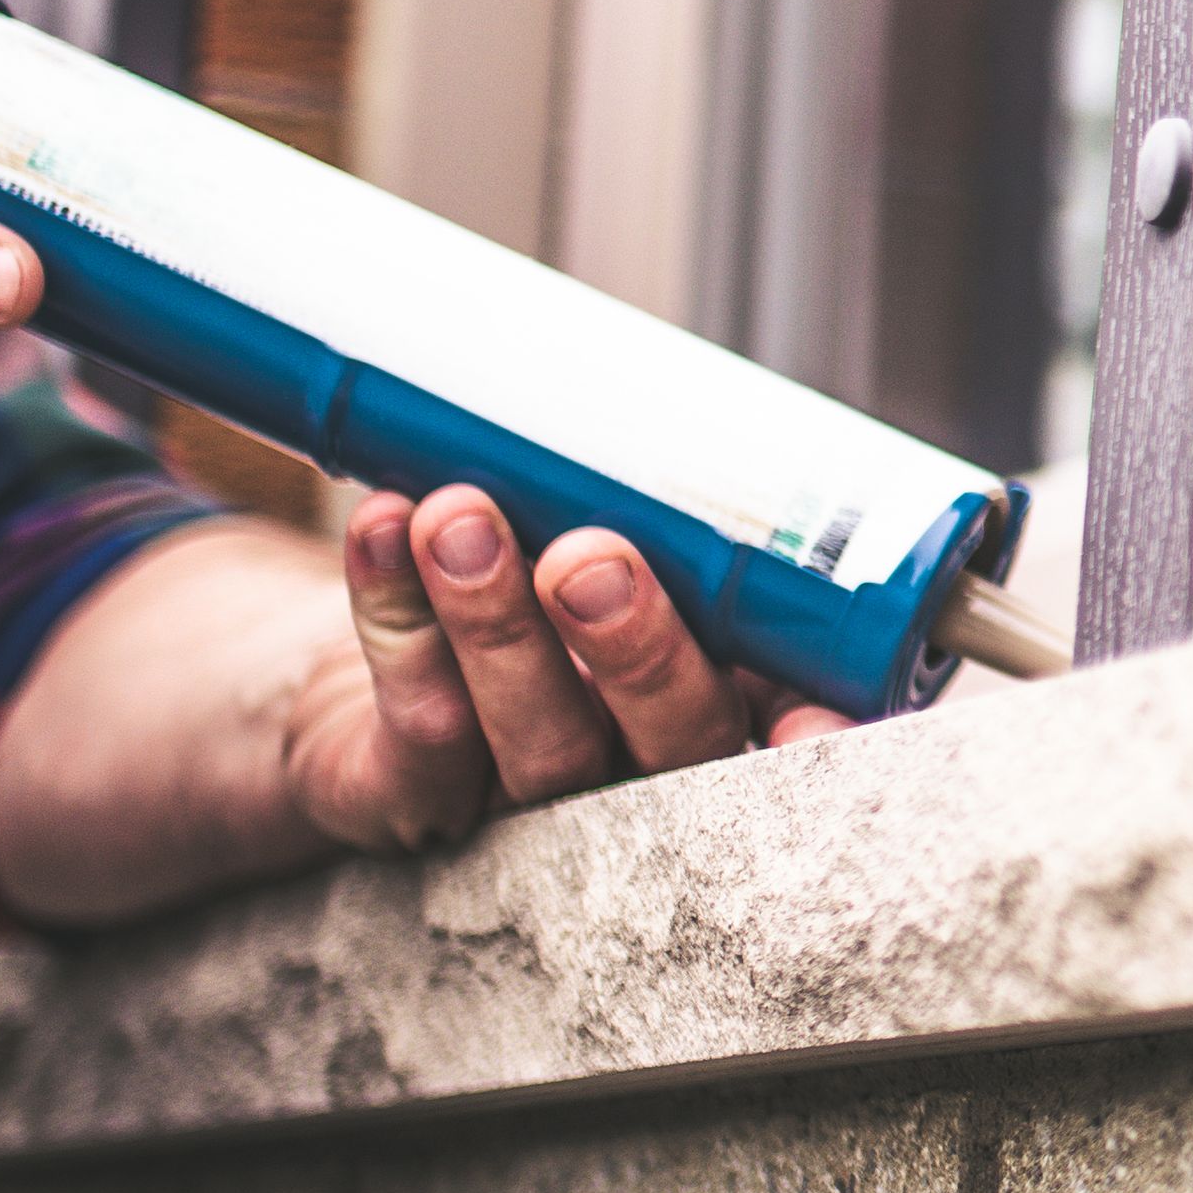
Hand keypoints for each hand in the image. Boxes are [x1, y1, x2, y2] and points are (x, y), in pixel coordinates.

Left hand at [295, 483, 846, 850]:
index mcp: (715, 717)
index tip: (809, 722)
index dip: (812, 741)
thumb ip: (664, 505)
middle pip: (669, 751)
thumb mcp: (623, 547)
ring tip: (459, 516)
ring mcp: (523, 804)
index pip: (792, 740)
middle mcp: (637, 779)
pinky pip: (415, 727)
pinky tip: (385, 530)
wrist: (380, 676)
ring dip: (494, 625)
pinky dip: (393, 615)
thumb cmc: (541, 584)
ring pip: (538, 742)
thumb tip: (691, 388)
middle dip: (636, 655)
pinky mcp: (411, 800)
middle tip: (589, 561)